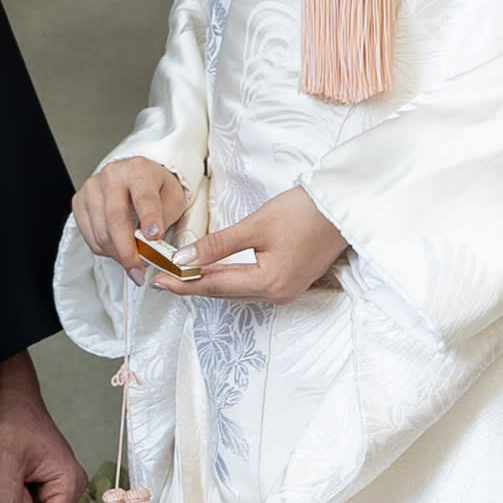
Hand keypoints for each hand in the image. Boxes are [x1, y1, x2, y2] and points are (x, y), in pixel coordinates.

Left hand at [0, 354, 87, 502]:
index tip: (10, 489)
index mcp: (69, 486)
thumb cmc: (12, 423)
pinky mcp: (40, 491)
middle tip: (4, 481)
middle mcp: (67, 493)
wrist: (8, 401)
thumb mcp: (4, 462)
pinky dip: (5, 501)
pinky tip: (4, 477)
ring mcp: (53, 493)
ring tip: (3, 476)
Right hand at [71, 153, 193, 269]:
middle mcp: (112, 175)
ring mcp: (92, 188)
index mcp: (138, 170)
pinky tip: (117, 247)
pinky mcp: (79, 201)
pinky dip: (105, 249)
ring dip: (117, 253)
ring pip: (101, 232)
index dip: (149, 218)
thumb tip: (151, 242)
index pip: (143, 196)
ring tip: (132, 259)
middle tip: (138, 268)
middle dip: (128, 250)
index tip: (154, 237)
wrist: (135, 178)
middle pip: (116, 218)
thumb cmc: (155, 188)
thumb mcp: (173, 198)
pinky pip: (89, 236)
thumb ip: (165, 218)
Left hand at [159, 186, 346, 306]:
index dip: (185, 284)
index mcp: (268, 283)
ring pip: (238, 290)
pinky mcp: (292, 282)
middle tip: (164, 279)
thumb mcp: (256, 225)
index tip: (159, 281)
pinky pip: (253, 285)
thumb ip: (218, 245)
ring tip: (184, 277)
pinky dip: (231, 278)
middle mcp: (278, 294)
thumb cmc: (304, 212)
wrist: (342, 208)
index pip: (215, 286)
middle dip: (194, 286)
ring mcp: (286, 291)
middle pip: (225, 292)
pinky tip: (217, 271)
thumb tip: (184, 260)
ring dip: (211, 283)